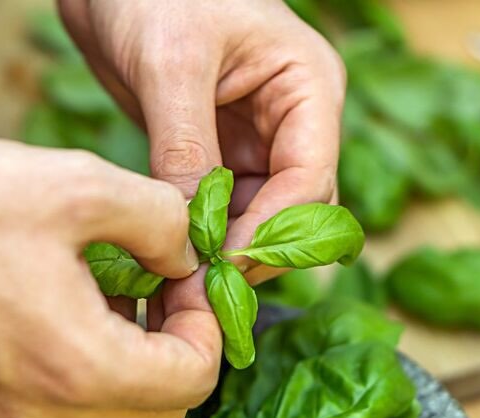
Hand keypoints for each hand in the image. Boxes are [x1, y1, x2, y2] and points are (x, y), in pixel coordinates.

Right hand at [0, 115, 220, 417]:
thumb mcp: (79, 184)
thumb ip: (160, 221)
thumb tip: (185, 256)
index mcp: (77, 365)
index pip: (192, 382)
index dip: (206, 326)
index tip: (184, 278)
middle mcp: (38, 410)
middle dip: (177, 358)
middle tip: (158, 294)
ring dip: (129, 365)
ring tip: (108, 293)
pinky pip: (51, 409)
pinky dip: (78, 371)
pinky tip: (58, 307)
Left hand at [60, 0, 344, 280]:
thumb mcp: (171, 64)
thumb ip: (185, 146)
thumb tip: (189, 230)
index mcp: (306, 90)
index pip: (310, 181)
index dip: (271, 234)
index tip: (221, 268)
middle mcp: (288, 121)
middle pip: (290, 211)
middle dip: (250, 252)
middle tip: (200, 291)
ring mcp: (251, 140)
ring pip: (254, 217)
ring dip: (223, 252)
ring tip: (181, 284)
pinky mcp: (212, 152)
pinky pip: (218, 208)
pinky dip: (198, 236)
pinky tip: (169, 256)